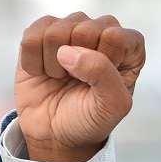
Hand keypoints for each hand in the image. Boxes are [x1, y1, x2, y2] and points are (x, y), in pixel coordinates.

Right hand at [14, 12, 144, 161]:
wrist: (54, 132)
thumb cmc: (90, 118)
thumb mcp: (112, 106)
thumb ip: (104, 75)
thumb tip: (69, 51)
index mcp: (128, 48)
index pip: (115, 36)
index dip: (103, 62)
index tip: (100, 84)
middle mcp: (101, 31)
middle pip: (85, 29)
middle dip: (77, 64)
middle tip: (78, 82)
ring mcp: (70, 28)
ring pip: (56, 31)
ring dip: (54, 65)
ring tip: (61, 78)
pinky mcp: (41, 32)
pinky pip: (31, 36)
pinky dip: (33, 62)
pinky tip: (43, 73)